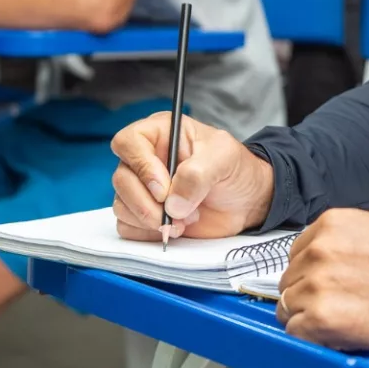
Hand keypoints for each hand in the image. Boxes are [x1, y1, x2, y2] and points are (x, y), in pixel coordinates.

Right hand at [110, 113, 273, 240]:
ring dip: (152, 219)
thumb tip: (172, 204)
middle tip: (179, 212)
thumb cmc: (236, 169)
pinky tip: (175, 229)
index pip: (128, 142)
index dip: (141, 166)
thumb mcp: (225, 158)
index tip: (164, 189)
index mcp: (161, 134)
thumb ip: (198, 174)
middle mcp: (146, 160)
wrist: (246, 201)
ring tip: (185, 220)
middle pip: (121, 179)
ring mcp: (142, 189)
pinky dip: (148, 233)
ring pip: (121, 205)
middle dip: (148, 203)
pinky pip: (127, 227)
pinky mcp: (143, 215)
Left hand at [275, 208, 368, 351]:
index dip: (310, 271)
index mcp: (332, 225)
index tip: (323, 283)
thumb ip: (356, 236)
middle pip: (290, 279)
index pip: (297, 252)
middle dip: (307, 294)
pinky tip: (334, 335)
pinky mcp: (322, 319)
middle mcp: (319, 251)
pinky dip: (312, 337)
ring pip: (288, 307)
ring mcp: (317, 285)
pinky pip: (296, 332)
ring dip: (308, 317)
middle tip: (335, 305)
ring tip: (338, 321)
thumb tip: (346, 248)